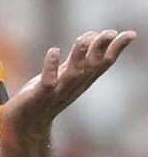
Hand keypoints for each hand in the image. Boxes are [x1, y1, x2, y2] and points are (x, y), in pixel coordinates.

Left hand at [0, 29, 135, 139]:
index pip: (103, 63)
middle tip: (110, 33)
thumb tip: (93, 35)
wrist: (27, 123)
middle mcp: (74, 86)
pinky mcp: (39, 96)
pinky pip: (47, 82)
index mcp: (82, 80)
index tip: (130, 34)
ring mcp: (57, 92)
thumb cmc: (46, 95)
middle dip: (101, 49)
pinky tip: (54, 51)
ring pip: (72, 73)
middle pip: (91, 66)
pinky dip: (51, 67)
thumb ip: (79, 57)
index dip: (117, 49)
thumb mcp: (65, 74)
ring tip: (83, 39)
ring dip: (79, 56)